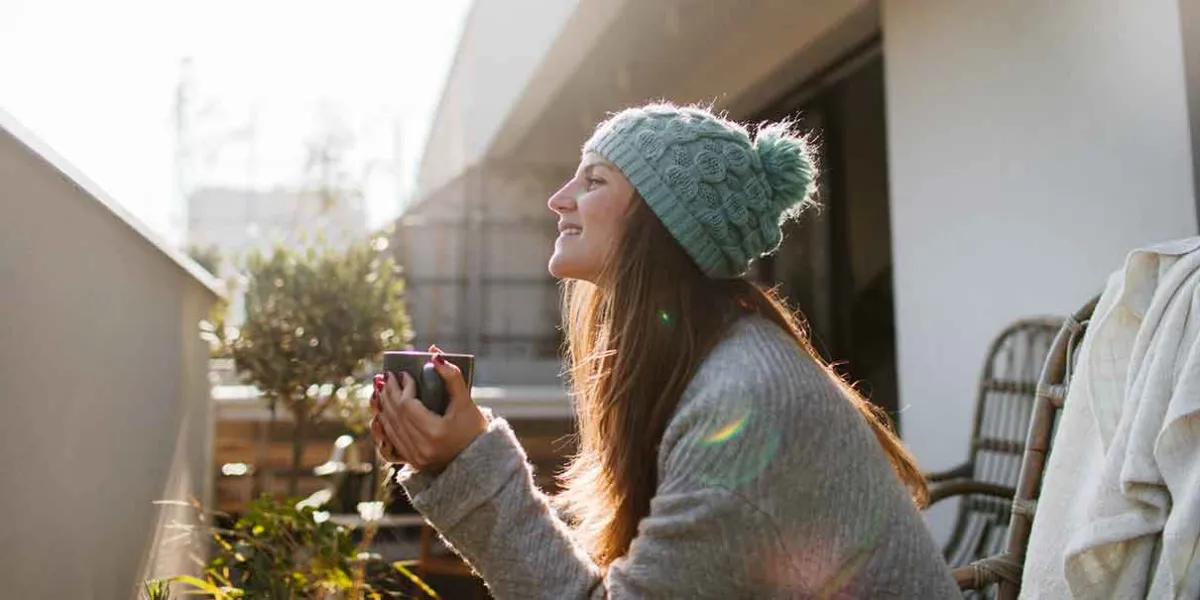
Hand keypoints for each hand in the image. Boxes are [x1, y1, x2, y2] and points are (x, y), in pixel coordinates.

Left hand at [370, 345, 487, 472]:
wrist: (480, 461)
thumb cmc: (475, 431)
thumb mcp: (466, 403)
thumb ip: (453, 377)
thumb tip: (436, 355)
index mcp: (435, 433)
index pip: (408, 406)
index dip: (403, 388)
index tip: (403, 373)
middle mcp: (421, 447)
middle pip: (396, 415)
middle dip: (389, 393)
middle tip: (385, 376)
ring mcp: (415, 457)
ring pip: (390, 427)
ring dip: (384, 406)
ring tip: (380, 388)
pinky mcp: (412, 461)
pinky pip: (391, 440)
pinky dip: (385, 423)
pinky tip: (382, 411)